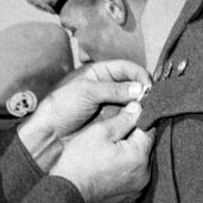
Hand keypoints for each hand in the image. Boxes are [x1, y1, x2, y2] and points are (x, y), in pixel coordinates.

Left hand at [18, 60, 150, 170]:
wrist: (49, 135)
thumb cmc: (62, 107)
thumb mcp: (87, 92)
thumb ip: (114, 89)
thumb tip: (141, 88)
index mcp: (98, 73)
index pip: (126, 68)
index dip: (139, 74)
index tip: (149, 85)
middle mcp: (107, 87)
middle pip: (132, 84)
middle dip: (143, 90)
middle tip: (153, 99)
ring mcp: (109, 105)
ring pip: (133, 101)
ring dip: (142, 105)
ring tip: (150, 110)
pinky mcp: (110, 121)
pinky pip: (128, 117)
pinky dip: (137, 117)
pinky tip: (143, 120)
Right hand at [51, 100, 150, 202]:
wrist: (67, 196)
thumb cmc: (80, 163)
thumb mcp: (98, 133)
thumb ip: (122, 119)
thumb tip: (137, 107)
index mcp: (139, 155)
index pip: (149, 129)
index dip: (136, 121)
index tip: (124, 119)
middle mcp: (144, 174)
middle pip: (144, 148)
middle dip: (131, 140)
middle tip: (110, 138)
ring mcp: (137, 188)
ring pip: (138, 164)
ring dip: (128, 157)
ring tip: (107, 156)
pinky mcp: (129, 198)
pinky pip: (131, 179)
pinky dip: (123, 173)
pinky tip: (106, 170)